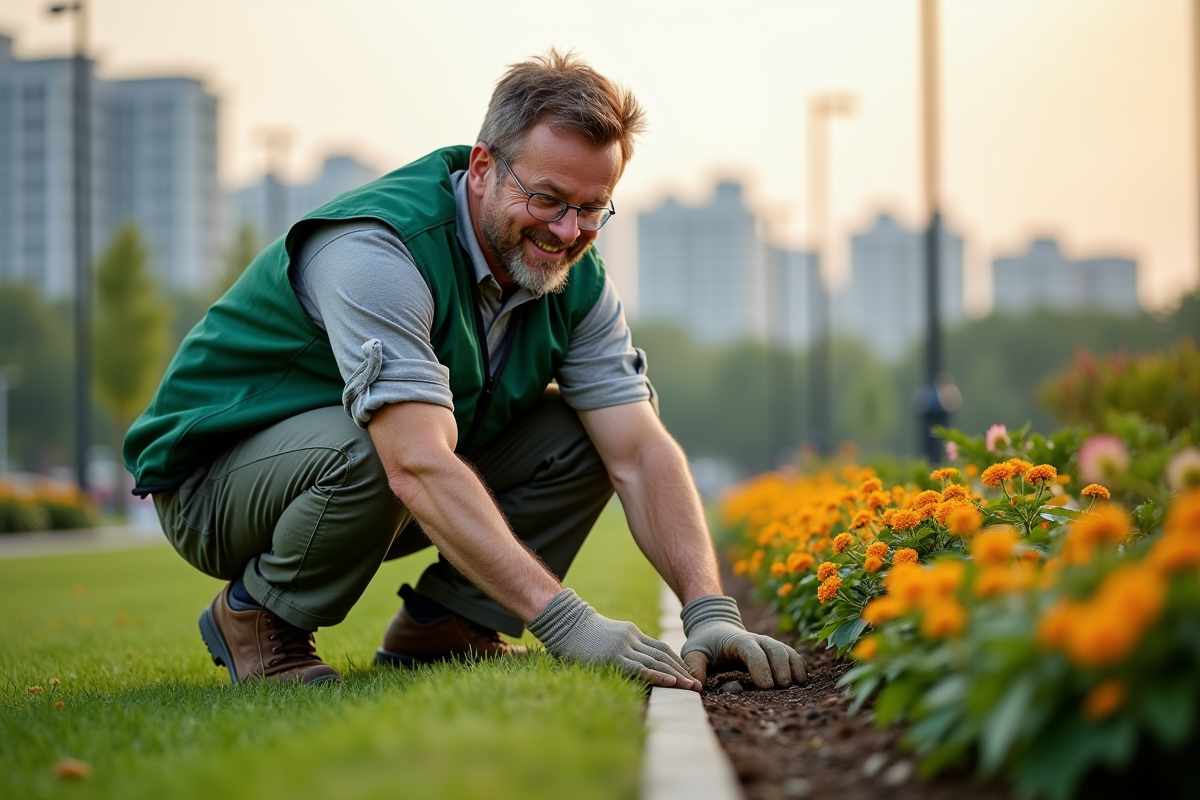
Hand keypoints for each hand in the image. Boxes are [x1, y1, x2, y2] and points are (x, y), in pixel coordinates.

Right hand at [528, 589, 701, 691]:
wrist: (565, 622)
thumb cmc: (582, 633)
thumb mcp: (608, 635)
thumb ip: (621, 645)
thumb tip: (631, 661)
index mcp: (632, 633)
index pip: (661, 649)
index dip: (677, 662)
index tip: (689, 675)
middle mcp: (632, 638)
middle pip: (664, 655)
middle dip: (682, 671)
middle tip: (698, 685)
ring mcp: (623, 647)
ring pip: (656, 662)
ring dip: (676, 676)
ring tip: (691, 687)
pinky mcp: (614, 656)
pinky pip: (641, 668)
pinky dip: (658, 675)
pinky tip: (671, 682)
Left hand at [680, 595, 806, 688]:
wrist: (716, 628)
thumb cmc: (705, 644)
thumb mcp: (693, 653)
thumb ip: (694, 667)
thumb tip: (697, 687)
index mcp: (737, 640)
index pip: (752, 651)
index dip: (760, 667)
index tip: (766, 686)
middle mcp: (757, 640)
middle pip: (775, 648)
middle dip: (781, 667)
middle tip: (783, 687)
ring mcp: (769, 644)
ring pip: (787, 651)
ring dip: (794, 667)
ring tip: (797, 686)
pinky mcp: (776, 651)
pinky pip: (793, 655)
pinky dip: (799, 666)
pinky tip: (802, 681)